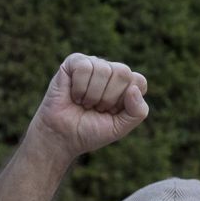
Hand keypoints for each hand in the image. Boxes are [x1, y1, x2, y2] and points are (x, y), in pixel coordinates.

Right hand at [28, 54, 149, 160]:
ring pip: (103, 69)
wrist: (60, 137)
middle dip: (108, 97)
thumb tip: (132, 89)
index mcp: (125, 84)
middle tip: (94, 108)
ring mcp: (93, 65)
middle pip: (123, 72)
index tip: (110, 113)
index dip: (123, 101)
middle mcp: (111, 71)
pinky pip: (85, 67)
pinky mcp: (74, 63)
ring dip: (91, 95)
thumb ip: (138, 112)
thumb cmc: (89, 132)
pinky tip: (73, 95)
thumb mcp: (120, 127)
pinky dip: (79, 87)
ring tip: (83, 103)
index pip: (138, 82)